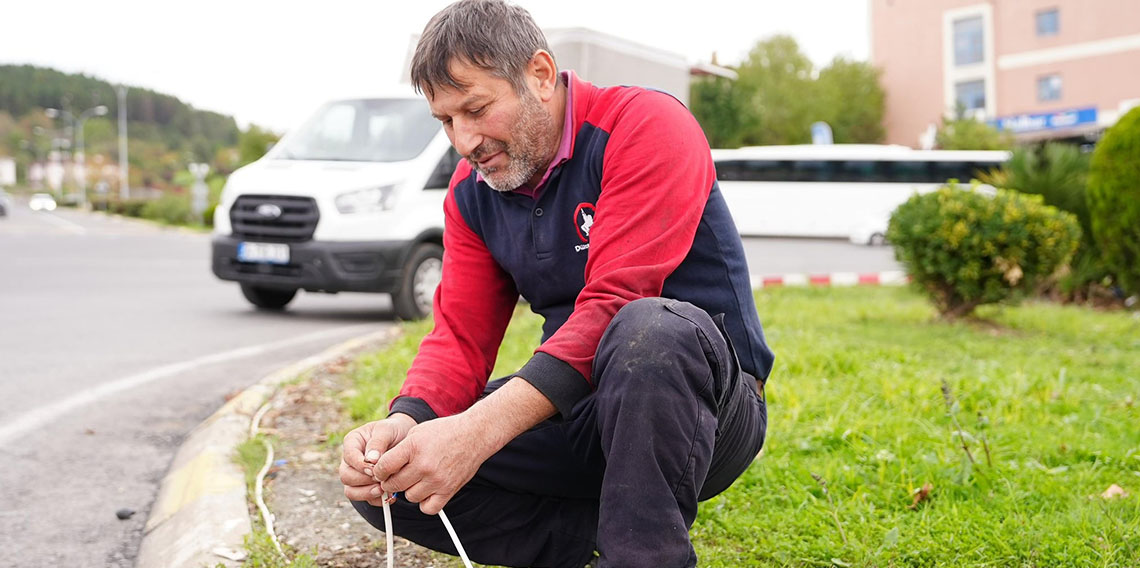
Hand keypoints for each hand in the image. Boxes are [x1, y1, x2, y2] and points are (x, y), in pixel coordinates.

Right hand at [340, 414, 416, 505]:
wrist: (405, 439)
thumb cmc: (393, 431)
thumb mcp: (386, 430)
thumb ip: (378, 442)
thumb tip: (370, 460)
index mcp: (352, 442)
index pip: (348, 456)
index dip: (360, 465)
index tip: (374, 468)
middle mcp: (351, 460)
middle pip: (346, 476)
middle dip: (364, 480)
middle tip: (382, 479)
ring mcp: (356, 475)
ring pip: (351, 491)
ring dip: (367, 493)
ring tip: (384, 489)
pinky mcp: (366, 487)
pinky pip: (365, 499)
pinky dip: (376, 500)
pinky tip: (389, 495)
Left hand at [375, 414, 491, 514]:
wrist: (474, 434)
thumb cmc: (444, 432)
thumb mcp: (416, 432)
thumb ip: (398, 450)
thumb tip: (382, 468)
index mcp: (413, 448)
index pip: (383, 467)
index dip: (378, 471)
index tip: (382, 471)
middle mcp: (424, 466)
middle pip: (394, 485)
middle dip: (391, 481)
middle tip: (396, 476)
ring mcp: (437, 480)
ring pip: (409, 497)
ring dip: (409, 490)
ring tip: (416, 479)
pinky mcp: (448, 490)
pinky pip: (428, 508)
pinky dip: (424, 502)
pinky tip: (426, 490)